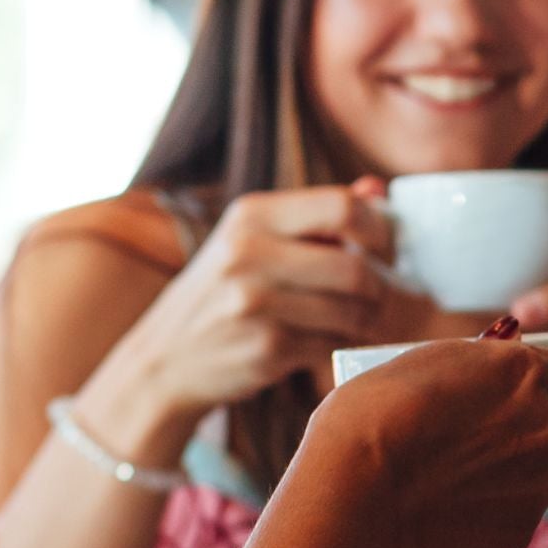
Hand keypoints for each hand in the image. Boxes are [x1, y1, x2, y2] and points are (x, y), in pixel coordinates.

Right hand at [99, 182, 406, 430]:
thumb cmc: (221, 291)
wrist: (165, 358)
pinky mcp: (267, 350)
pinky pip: (334, 344)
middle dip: (378, 286)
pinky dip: (339, 344)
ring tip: (351, 318)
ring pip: (352, 311)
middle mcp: (249, 254)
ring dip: (365, 319)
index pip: (342, 207)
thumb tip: (377, 188)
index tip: (383, 248)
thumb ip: (315, 215)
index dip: (379, 230)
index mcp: (251, 215)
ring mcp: (256, 305)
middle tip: (374, 293)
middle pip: (355, 267)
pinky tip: (320, 341)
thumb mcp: (253, 239)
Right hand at [305, 329, 547, 547]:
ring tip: (440, 486)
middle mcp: (545, 426)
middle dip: (514, 438)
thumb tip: (480, 392)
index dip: (540, 388)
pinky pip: (507, 521)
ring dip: (500, 481)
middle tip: (461, 449)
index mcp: (522, 373)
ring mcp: (538, 484)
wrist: (355, 489)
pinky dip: (480, 520)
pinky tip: (436, 516)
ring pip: (530, 480)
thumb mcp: (422, 367)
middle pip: (547, 431)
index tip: (514, 400)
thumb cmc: (372, 417)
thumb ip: (470, 377)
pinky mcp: (520, 533)